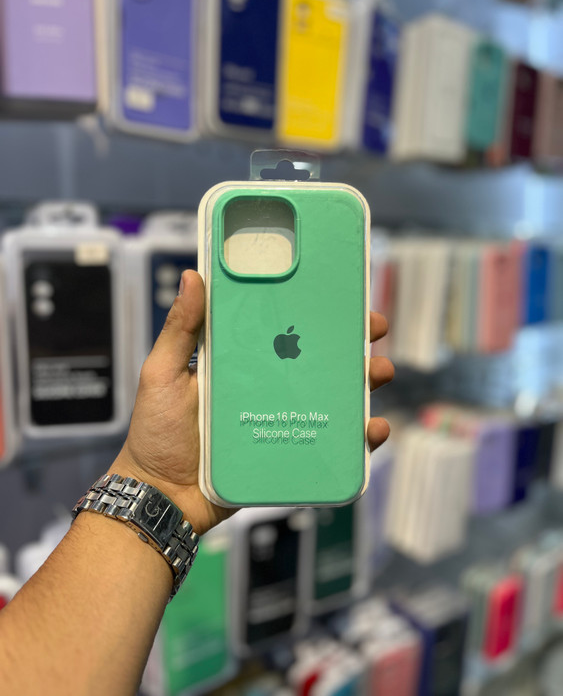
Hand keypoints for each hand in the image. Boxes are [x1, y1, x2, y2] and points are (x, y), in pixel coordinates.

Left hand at [111, 270, 393, 534]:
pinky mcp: (289, 452)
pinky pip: (330, 444)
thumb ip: (180, 330)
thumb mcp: (163, 374)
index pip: (284, 328)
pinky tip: (373, 428)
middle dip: (351, 343)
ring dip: (362, 384)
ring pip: (332, 397)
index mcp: (241, 361)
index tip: (341, 294)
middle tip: (373, 329)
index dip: (313, 311)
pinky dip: (358, 438)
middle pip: (317, 360)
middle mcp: (266, 386)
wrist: (161, 496)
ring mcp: (281, 419)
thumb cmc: (156, 432)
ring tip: (379, 373)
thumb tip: (194, 275)